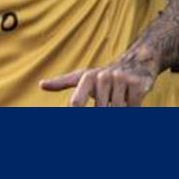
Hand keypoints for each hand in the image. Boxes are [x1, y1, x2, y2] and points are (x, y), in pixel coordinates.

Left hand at [40, 56, 158, 106]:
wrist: (136, 64)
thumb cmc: (102, 77)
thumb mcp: (82, 78)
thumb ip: (62, 82)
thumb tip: (41, 85)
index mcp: (87, 77)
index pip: (76, 102)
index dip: (75, 112)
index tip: (74, 115)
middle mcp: (103, 76)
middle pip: (100, 110)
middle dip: (104, 110)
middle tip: (107, 102)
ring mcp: (121, 79)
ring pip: (117, 110)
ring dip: (119, 110)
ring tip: (119, 100)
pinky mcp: (138, 84)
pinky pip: (133, 107)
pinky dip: (133, 108)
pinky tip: (131, 99)